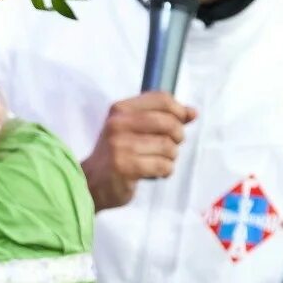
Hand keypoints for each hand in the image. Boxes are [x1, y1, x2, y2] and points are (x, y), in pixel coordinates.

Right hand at [81, 92, 196, 210]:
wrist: (89, 183)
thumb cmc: (116, 154)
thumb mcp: (132, 129)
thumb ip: (162, 118)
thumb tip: (192, 112)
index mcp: (120, 110)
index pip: (161, 99)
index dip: (178, 110)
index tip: (182, 121)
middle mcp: (118, 124)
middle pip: (169, 123)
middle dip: (177, 137)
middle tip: (170, 146)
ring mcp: (120, 146)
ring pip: (168, 147)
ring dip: (170, 157)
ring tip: (158, 162)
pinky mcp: (125, 167)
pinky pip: (163, 165)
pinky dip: (165, 171)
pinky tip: (155, 173)